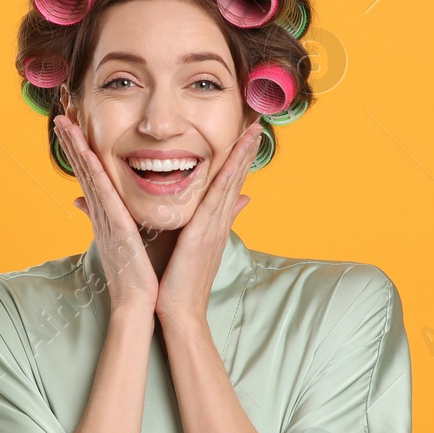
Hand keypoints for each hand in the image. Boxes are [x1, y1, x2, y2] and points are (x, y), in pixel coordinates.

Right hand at [54, 115, 159, 314]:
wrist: (139, 304)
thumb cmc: (142, 276)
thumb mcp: (133, 241)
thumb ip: (128, 220)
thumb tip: (116, 207)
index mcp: (108, 215)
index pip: (93, 175)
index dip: (82, 150)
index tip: (75, 126)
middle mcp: (101, 214)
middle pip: (83, 170)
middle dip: (72, 142)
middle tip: (60, 115)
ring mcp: (105, 219)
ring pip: (87, 175)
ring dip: (74, 148)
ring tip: (63, 123)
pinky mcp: (114, 226)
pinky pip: (101, 194)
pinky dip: (92, 172)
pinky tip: (85, 152)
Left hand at [155, 120, 260, 324]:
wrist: (179, 310)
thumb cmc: (177, 281)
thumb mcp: (189, 247)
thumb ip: (197, 225)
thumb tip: (211, 213)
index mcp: (213, 224)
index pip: (228, 184)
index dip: (237, 159)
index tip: (245, 134)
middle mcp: (219, 222)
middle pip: (236, 178)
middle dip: (246, 149)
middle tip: (256, 121)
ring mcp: (215, 225)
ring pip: (232, 182)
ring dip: (243, 154)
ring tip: (253, 129)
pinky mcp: (205, 231)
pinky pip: (219, 195)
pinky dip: (229, 172)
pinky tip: (235, 154)